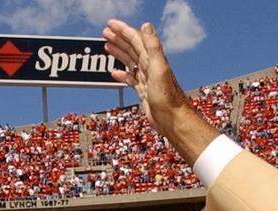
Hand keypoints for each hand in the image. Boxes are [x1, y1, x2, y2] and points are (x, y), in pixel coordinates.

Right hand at [102, 20, 215, 165]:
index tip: (110, 24)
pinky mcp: (144, 91)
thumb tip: (146, 25)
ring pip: (130, 61)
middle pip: (131, 48)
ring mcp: (146, 79)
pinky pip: (131, 79)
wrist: (172, 119)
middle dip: (119, 38)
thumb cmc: (167, 96)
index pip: (135, 39)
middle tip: (105, 31)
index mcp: (152, 59)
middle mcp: (149, 67)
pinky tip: (114, 73)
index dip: (123, 30)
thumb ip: (153, 47)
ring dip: (119, 52)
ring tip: (107, 46)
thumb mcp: (159, 69)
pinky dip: (122, 74)